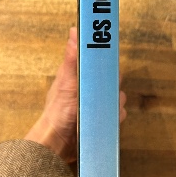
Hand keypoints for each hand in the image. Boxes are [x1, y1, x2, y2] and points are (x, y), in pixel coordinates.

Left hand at [24, 27, 126, 162]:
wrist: (57, 145)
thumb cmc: (57, 112)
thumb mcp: (66, 81)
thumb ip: (72, 58)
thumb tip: (74, 31)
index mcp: (79, 74)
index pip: (99, 58)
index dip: (107, 57)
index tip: (111, 59)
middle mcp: (89, 87)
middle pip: (112, 77)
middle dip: (113, 83)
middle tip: (105, 91)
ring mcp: (96, 104)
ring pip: (117, 97)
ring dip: (115, 102)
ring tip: (103, 109)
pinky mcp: (101, 119)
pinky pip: (118, 114)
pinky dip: (116, 117)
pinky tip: (106, 121)